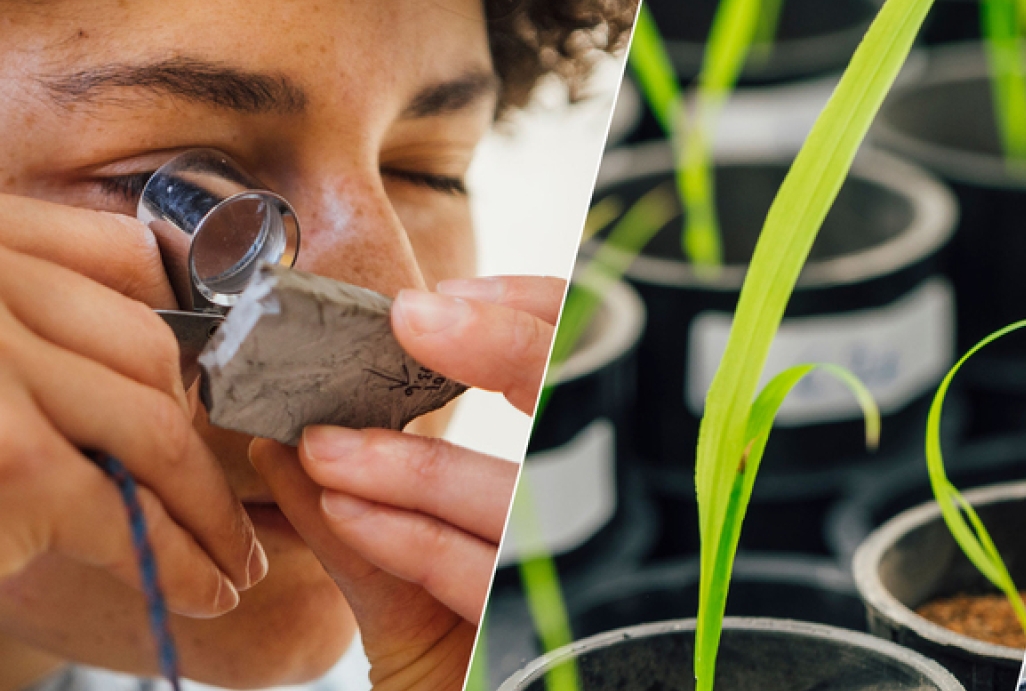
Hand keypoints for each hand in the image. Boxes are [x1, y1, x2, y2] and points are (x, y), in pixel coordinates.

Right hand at [0, 193, 263, 618]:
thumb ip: (39, 299)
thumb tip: (156, 322)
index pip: (115, 271)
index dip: (175, 358)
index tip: (205, 416)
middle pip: (146, 355)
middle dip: (200, 443)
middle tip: (234, 510)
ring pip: (151, 429)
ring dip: (205, 511)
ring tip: (231, 566)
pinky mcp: (8, 456)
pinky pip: (120, 508)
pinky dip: (177, 559)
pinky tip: (202, 590)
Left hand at [251, 275, 561, 690]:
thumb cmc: (447, 673)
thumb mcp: (399, 594)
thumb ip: (358, 519)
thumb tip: (290, 440)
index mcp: (588, 501)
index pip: (591, 376)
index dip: (538, 318)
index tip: (447, 303)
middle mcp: (610, 533)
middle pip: (589, 417)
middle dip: (511, 349)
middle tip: (418, 319)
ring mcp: (590, 588)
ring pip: (520, 499)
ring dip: (414, 465)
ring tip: (326, 449)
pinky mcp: (552, 643)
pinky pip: (480, 573)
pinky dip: (410, 535)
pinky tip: (347, 509)